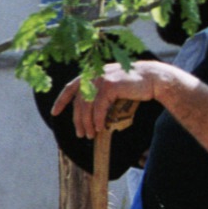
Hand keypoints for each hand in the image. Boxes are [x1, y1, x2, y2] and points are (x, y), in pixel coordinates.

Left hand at [52, 61, 168, 139]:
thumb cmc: (135, 85)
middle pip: (78, 101)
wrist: (153, 78)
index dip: (61, 101)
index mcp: (92, 73)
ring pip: (87, 106)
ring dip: (88, 123)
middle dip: (78, 120)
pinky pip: (99, 107)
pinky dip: (98, 120)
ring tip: (91, 134)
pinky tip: (101, 128)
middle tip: (81, 133)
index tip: (54, 113)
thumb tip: (89, 114)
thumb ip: (100, 93)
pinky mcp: (110, 85)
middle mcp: (93, 74)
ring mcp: (101, 79)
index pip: (70, 87)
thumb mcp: (113, 87)